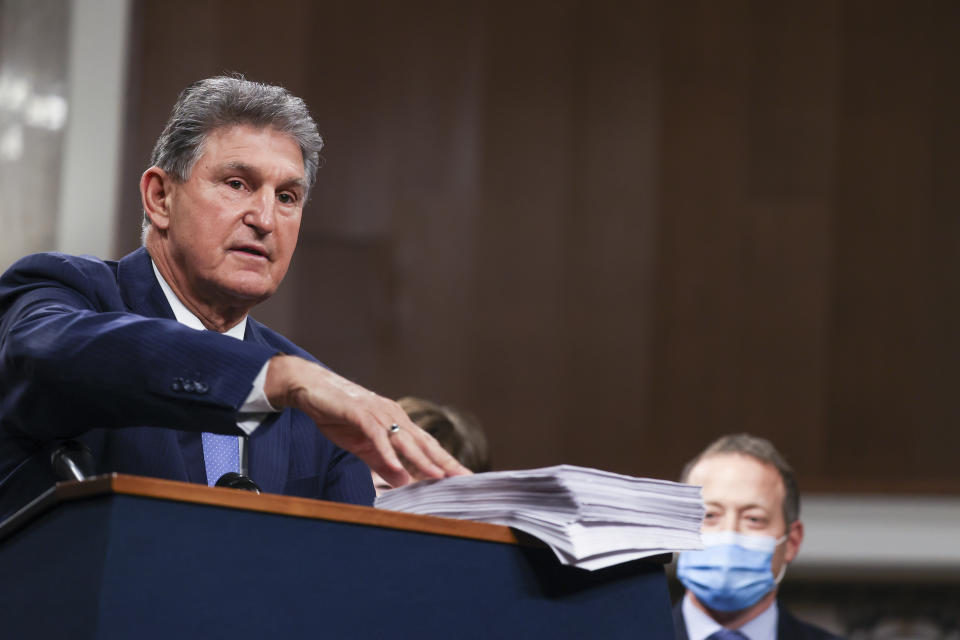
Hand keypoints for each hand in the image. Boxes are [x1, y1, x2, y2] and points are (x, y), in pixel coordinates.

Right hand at [264, 355, 470, 486]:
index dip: (445, 462)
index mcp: (397, 422)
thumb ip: (382, 463)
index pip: (427, 446)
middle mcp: (394, 416)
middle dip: (445, 462)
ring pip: (405, 440)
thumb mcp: (362, 446)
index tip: (463, 478)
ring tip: (438, 476)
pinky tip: (397, 468)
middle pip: (424, 443)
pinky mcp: (360, 413)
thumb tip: (402, 482)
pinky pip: (377, 436)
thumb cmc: (337, 415)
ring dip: (422, 459)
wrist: (311, 388)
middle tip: (464, 479)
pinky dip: (387, 453)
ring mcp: (378, 413)